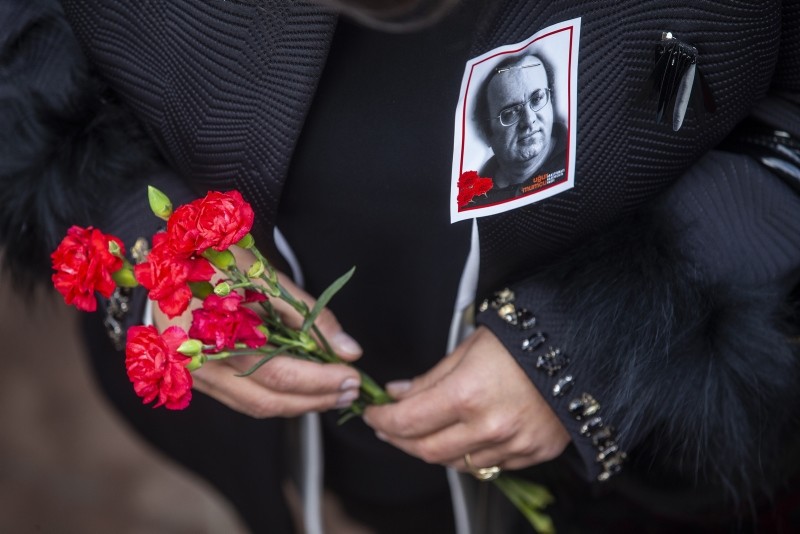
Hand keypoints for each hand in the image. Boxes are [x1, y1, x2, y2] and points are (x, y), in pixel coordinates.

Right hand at [153, 248, 363, 417]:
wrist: (161, 259)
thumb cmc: (211, 259)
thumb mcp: (264, 275)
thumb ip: (308, 314)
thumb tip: (348, 350)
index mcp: (214, 336)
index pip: (277, 372)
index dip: (319, 380)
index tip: (353, 375)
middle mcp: (202, 366)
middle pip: (269, 400)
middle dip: (317, 399)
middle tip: (353, 390)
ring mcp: (199, 377)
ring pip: (258, 406)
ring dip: (302, 404)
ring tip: (337, 393)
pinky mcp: (203, 379)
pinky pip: (246, 399)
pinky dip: (280, 398)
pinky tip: (306, 389)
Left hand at [363, 326, 569, 471]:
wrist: (580, 349)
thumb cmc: (523, 340)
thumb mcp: (467, 349)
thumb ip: (430, 379)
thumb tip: (398, 395)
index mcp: (467, 393)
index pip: (407, 422)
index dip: (382, 420)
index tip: (373, 415)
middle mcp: (489, 426)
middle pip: (426, 450)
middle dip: (400, 440)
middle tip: (389, 427)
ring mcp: (513, 444)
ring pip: (456, 463)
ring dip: (432, 450)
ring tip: (423, 431)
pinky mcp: (532, 454)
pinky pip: (489, 465)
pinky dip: (469, 454)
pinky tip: (463, 437)